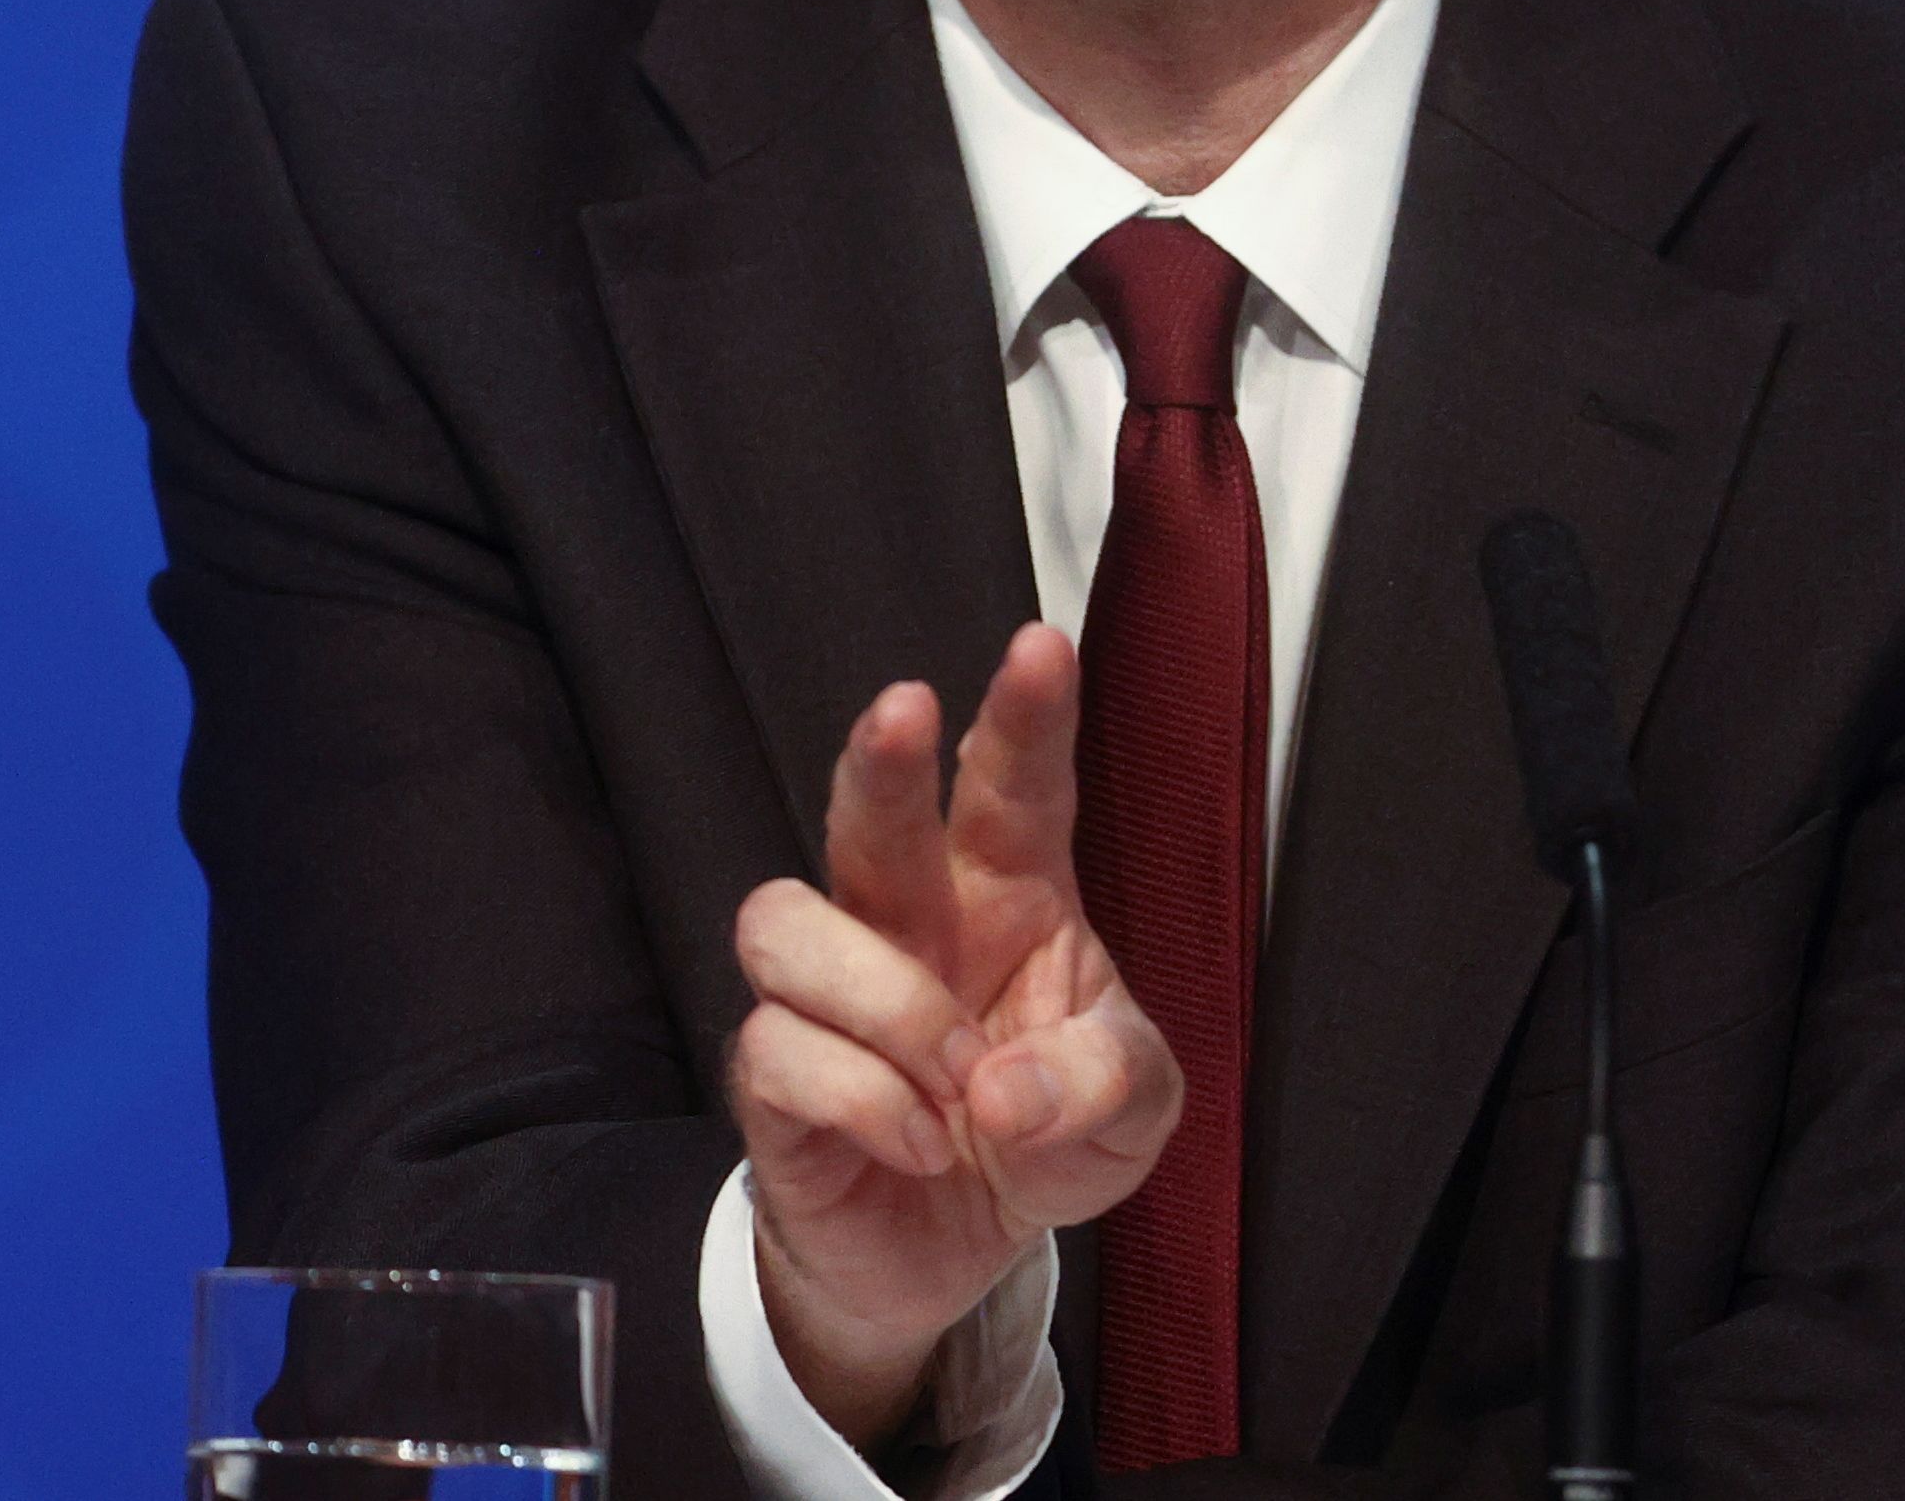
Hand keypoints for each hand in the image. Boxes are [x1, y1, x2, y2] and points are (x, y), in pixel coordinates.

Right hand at [731, 623, 1180, 1445]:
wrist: (950, 1257)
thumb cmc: (1045, 1140)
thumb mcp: (1132, 1119)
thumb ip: (1109, 1085)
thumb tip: (1008, 1087)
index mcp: (1011, 897)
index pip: (1013, 787)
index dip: (1024, 716)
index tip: (1040, 648)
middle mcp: (910, 921)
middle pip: (869, 816)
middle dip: (882, 762)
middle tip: (904, 713)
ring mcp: (829, 994)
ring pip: (789, 919)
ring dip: (886, 1002)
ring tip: (954, 1084)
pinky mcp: (771, 1075)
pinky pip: (780, 1048)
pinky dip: (863, 1101)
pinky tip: (917, 1144)